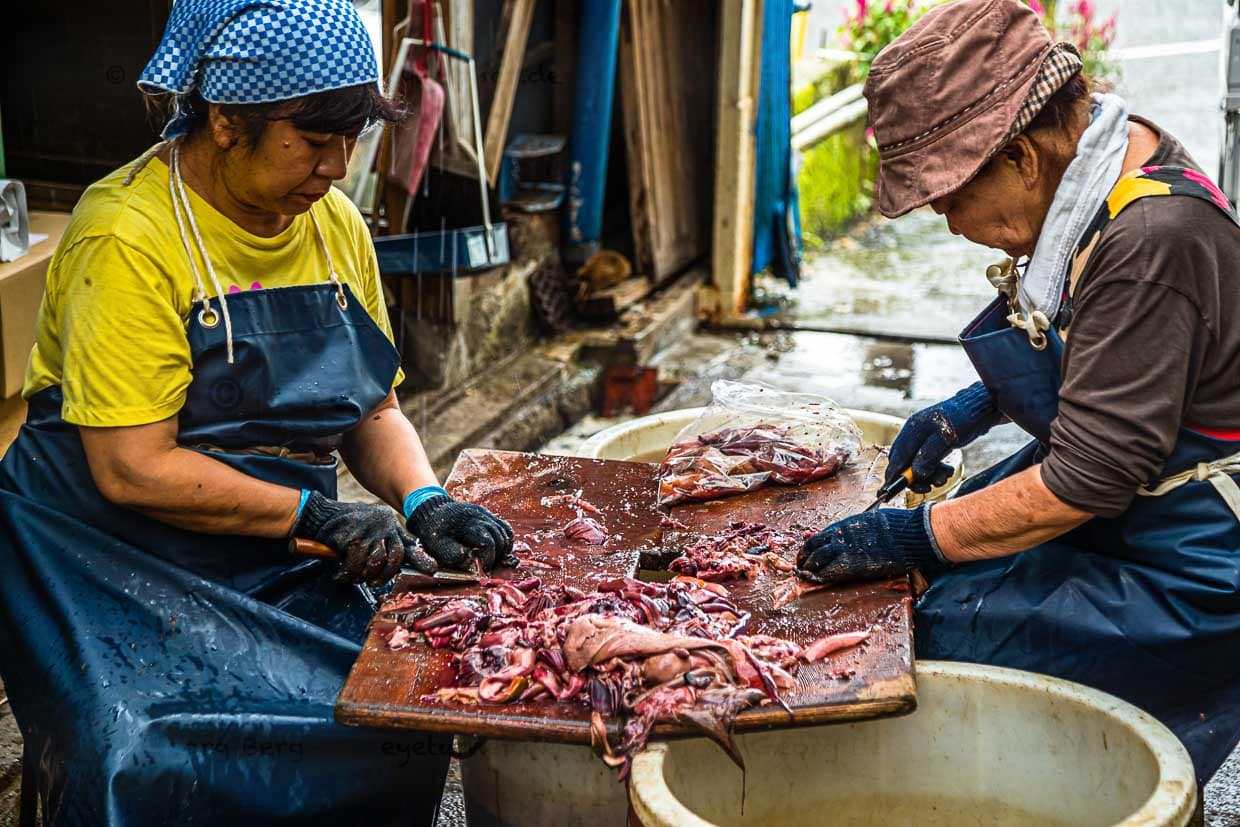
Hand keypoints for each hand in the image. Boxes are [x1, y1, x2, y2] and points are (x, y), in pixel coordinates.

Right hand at [294, 492, 435, 585]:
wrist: (319, 516)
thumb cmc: (344, 529)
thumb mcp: (370, 533)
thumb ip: (384, 545)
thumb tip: (396, 566)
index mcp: (390, 524)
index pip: (409, 544)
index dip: (421, 559)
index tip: (432, 568)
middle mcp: (384, 524)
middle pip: (396, 557)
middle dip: (385, 575)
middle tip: (373, 582)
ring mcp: (370, 529)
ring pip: (376, 562)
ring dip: (364, 574)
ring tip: (354, 575)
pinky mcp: (354, 536)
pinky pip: (356, 564)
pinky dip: (347, 573)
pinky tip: (340, 574)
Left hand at [407, 495, 513, 571]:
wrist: (432, 510)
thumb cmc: (433, 530)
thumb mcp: (436, 544)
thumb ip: (452, 555)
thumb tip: (470, 560)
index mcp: (467, 524)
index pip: (488, 543)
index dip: (488, 560)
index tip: (483, 571)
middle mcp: (480, 516)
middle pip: (500, 539)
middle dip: (496, 557)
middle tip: (486, 567)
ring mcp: (486, 514)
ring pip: (505, 533)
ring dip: (502, 550)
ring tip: (492, 560)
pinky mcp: (488, 515)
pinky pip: (505, 528)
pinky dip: (505, 541)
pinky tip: (498, 551)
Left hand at [796, 506, 939, 586]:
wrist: (907, 534)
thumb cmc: (895, 527)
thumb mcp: (870, 522)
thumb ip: (857, 530)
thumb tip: (853, 536)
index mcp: (845, 525)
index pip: (818, 536)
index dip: (809, 547)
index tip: (806, 553)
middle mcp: (840, 536)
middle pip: (812, 548)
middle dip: (804, 558)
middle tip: (801, 566)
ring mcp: (845, 550)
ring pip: (817, 560)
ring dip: (809, 569)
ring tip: (805, 575)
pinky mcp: (853, 565)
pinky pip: (830, 572)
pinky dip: (821, 577)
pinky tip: (817, 581)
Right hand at [887, 382, 1000, 492]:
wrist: (979, 407)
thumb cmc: (963, 419)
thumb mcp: (945, 440)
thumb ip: (927, 457)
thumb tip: (915, 475)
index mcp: (912, 430)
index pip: (896, 457)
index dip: (894, 475)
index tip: (893, 489)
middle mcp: (913, 434)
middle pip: (904, 462)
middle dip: (915, 478)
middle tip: (929, 487)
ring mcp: (922, 438)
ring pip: (916, 463)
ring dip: (928, 475)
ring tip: (944, 477)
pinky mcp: (932, 442)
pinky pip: (926, 460)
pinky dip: (934, 469)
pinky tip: (947, 471)